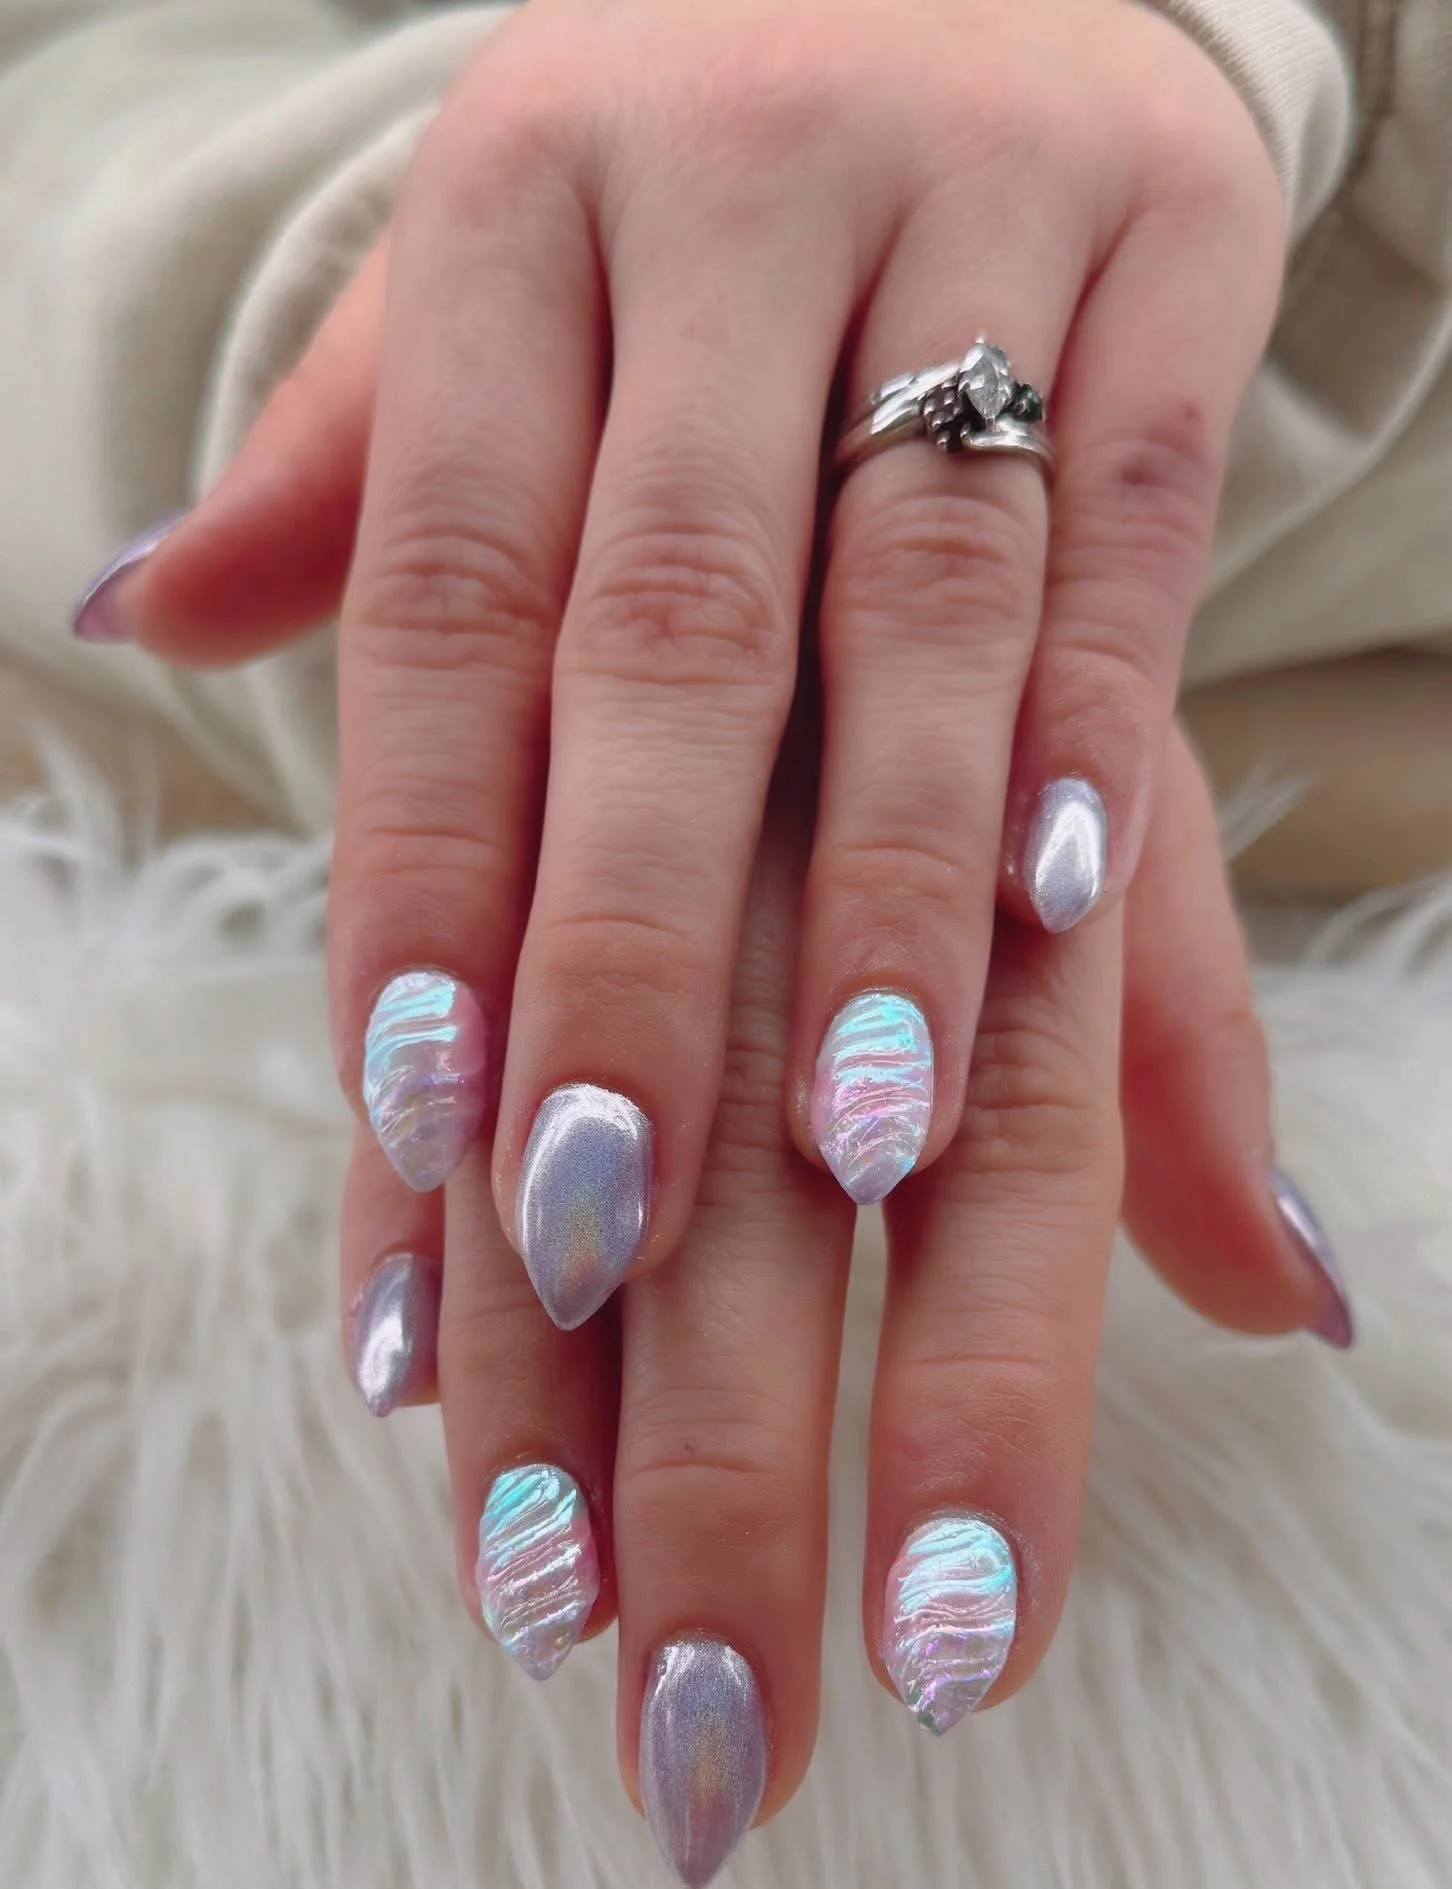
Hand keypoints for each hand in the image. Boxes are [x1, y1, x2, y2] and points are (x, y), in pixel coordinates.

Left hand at [88, 0, 1289, 1314]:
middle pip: (663, 627)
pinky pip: (1134, 504)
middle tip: (599, 1220)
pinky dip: (1092, 712)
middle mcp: (716, 202)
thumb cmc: (677, 200)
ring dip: (879, 887)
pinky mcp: (1174, 240)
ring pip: (910, 591)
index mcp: (510, 222)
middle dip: (629, 943)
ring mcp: (961, 201)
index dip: (427, 868)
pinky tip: (1059, 902)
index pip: (444, 596)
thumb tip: (134, 614)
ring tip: (855, 1146)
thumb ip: (336, 478)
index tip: (417, 1128)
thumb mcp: (485, 289)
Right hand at [338, 717, 1343, 1888]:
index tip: (957, 1655)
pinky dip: (412, 1169)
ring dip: (551, 1374)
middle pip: (773, 1183)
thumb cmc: (981, 603)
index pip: (1014, 1152)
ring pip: (573, 1102)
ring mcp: (633, 789)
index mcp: (997, 831)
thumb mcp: (1111, 778)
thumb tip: (1302, 1301)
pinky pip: (437, 977)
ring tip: (537, 1609)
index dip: (986, 1395)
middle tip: (711, 1741)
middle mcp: (810, 820)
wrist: (786, 327)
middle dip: (738, 1462)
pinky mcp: (484, 744)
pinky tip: (397, 1372)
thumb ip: (1180, 1039)